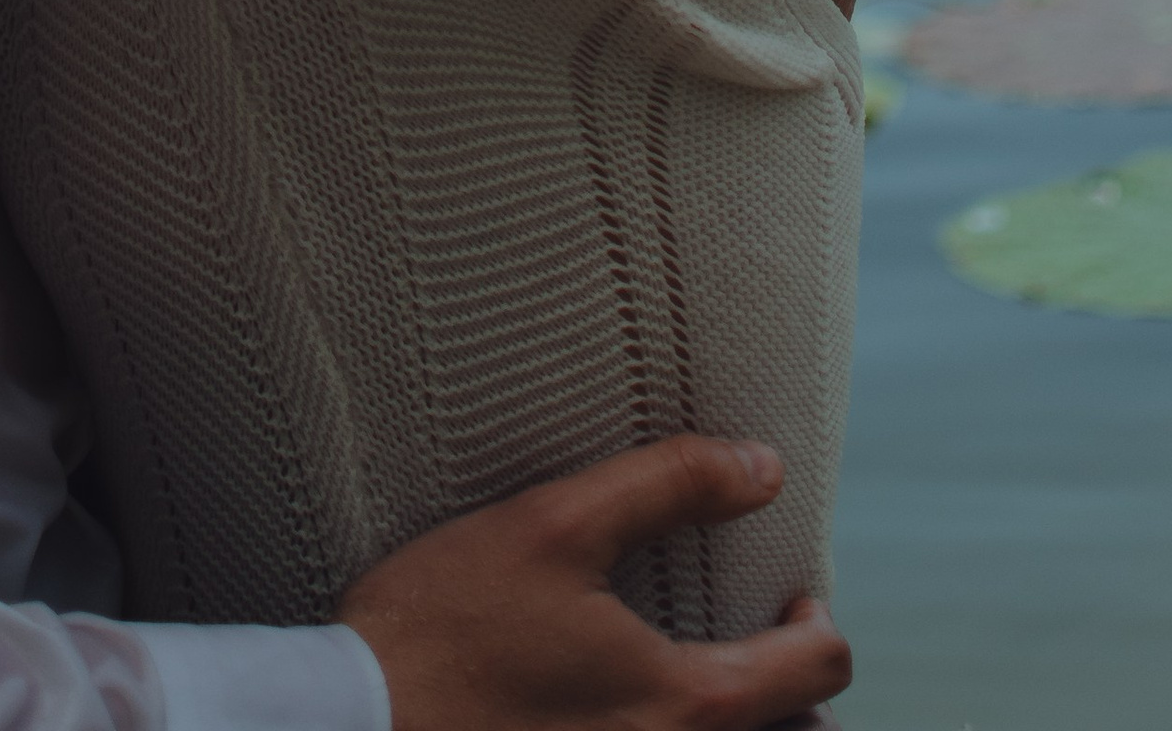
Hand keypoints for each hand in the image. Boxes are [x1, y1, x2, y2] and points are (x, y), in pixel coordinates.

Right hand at [338, 434, 850, 730]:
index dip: (818, 625)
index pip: (819, 673)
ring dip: (741, 728)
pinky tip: (623, 709)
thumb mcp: (555, 524)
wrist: (353, 727)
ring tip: (701, 687)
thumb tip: (764, 467)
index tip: (790, 599)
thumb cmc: (447, 626)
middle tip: (758, 651)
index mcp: (685, 705)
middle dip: (793, 700)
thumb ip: (669, 484)